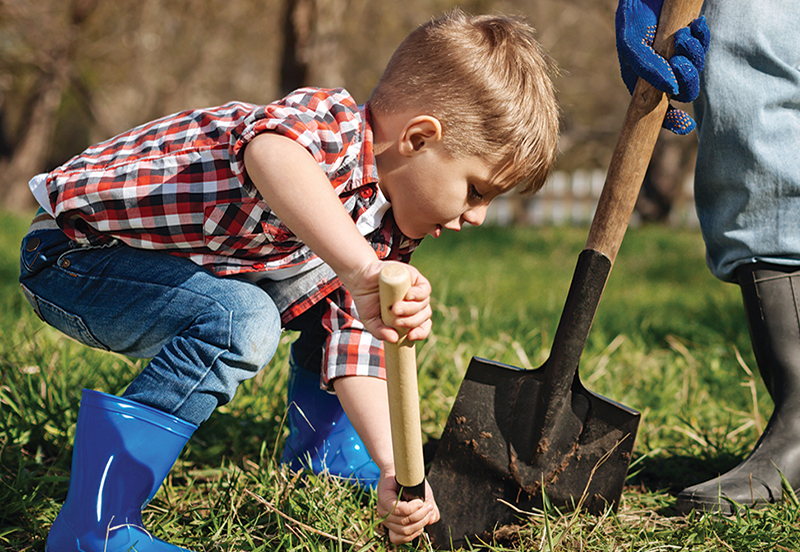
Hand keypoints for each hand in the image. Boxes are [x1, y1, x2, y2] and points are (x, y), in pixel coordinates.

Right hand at [345, 260, 432, 342]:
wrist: (360, 279)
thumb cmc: (367, 301)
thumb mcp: (371, 321)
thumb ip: (380, 332)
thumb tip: (394, 339)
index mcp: (409, 316)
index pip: (422, 327)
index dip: (420, 333)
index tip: (410, 337)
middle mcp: (415, 304)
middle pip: (424, 316)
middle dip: (412, 322)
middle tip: (396, 322)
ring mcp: (416, 290)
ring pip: (424, 303)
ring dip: (412, 309)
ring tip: (395, 309)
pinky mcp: (415, 277)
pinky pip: (424, 288)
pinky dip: (419, 294)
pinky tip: (408, 296)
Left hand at [376, 470, 439, 543]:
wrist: (404, 467)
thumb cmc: (413, 485)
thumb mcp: (425, 502)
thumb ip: (429, 514)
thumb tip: (430, 521)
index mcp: (392, 523)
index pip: (400, 539)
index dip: (416, 533)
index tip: (426, 520)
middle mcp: (385, 518)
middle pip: (404, 530)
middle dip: (421, 521)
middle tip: (430, 509)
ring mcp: (383, 509)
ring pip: (403, 521)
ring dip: (420, 513)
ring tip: (426, 504)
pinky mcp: (384, 499)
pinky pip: (400, 510)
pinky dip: (412, 507)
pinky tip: (419, 502)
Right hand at [615, 0, 709, 133]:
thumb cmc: (634, 16)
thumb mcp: (632, 44)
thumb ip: (648, 68)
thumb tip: (670, 90)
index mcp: (642, 82)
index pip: (657, 110)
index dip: (671, 120)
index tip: (685, 125)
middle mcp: (662, 73)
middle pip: (684, 92)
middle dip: (686, 79)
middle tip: (678, 60)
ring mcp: (678, 57)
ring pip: (696, 70)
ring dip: (694, 54)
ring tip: (683, 34)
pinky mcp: (692, 40)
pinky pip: (704, 47)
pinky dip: (702, 38)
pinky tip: (696, 25)